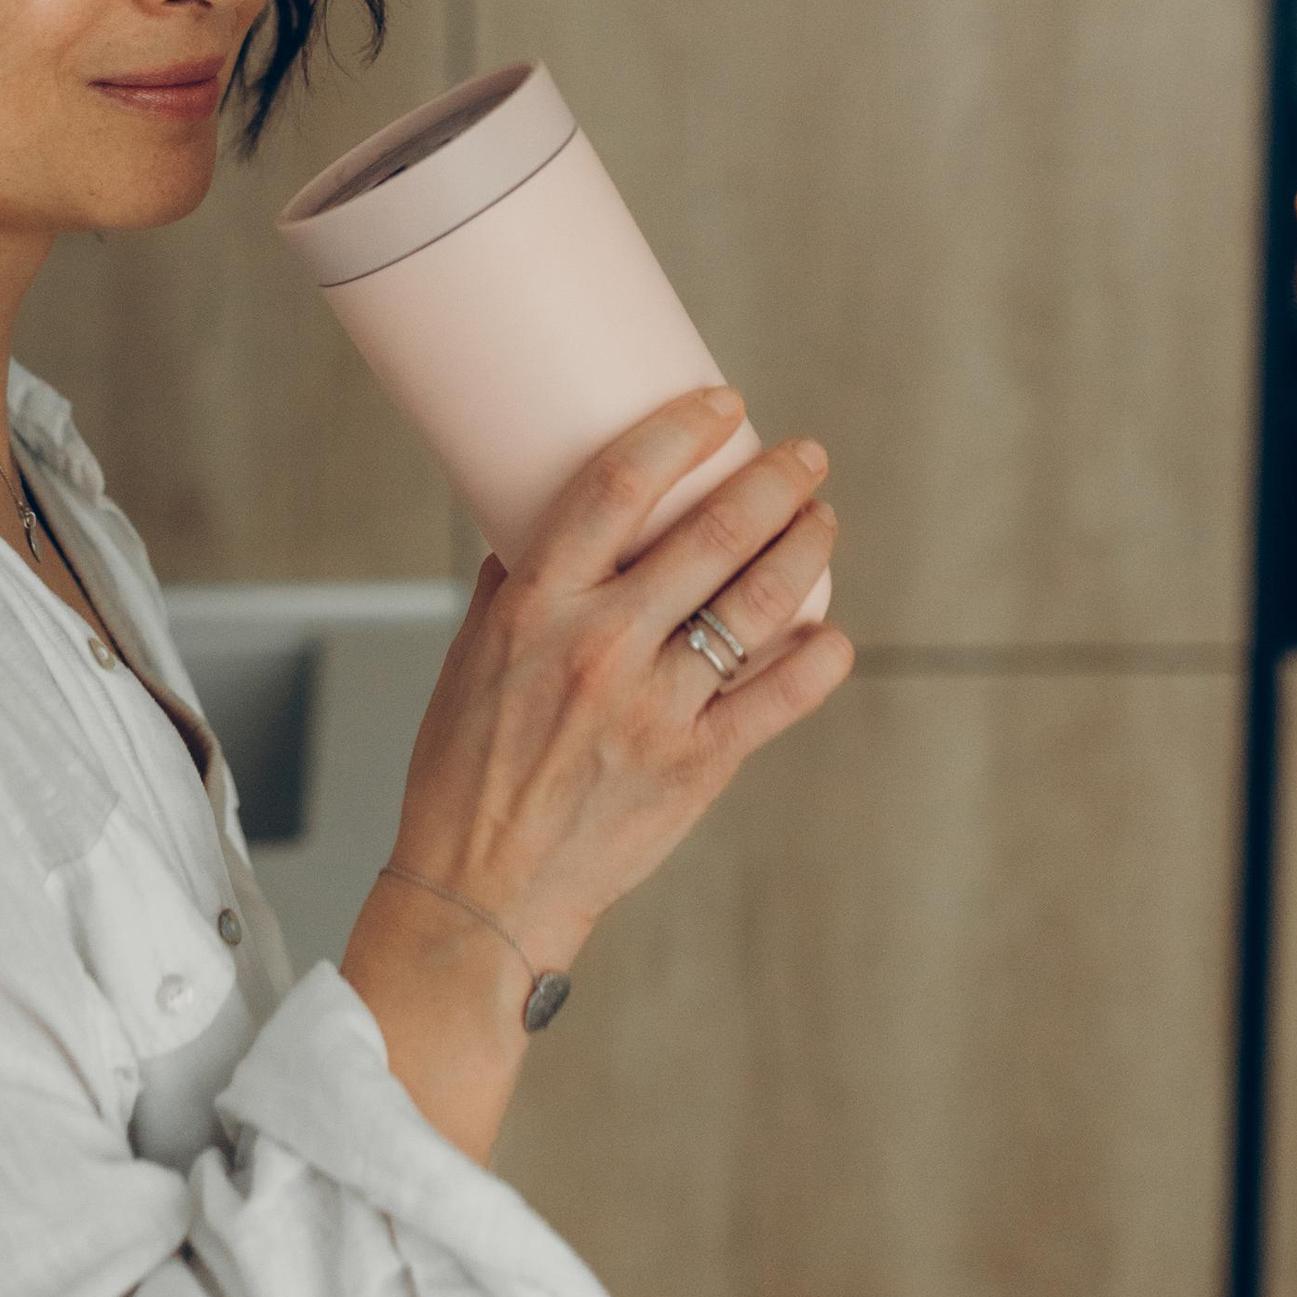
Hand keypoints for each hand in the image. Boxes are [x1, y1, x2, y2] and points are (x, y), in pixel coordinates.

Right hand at [386, 391, 850, 972]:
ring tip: (822, 522)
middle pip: (713, 533)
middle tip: (805, 458)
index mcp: (536, 608)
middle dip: (777, 481)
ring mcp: (654, 708)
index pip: (618, 486)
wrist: (481, 891)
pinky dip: (819, 658)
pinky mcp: (697, 766)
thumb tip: (543, 525)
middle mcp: (600, 647)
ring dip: (807, 548)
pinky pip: (780, 698)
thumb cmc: (464, 774)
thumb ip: (513, 589)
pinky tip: (831, 632)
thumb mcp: (466, 661)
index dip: (681, 431)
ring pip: (760, 603)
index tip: (723, 406)